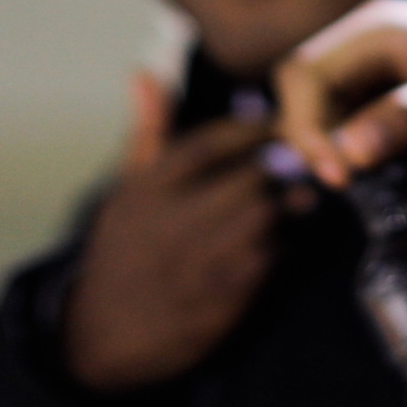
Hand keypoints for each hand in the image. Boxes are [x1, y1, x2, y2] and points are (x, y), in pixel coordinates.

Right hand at [64, 72, 291, 389]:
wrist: (103, 336)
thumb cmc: (123, 247)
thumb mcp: (126, 189)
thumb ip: (146, 130)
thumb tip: (143, 70)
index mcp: (147, 188)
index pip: (214, 141)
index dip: (254, 128)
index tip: (276, 125)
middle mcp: (171, 222)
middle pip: (249, 177)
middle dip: (281, 164)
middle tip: (304, 156)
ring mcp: (197, 264)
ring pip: (264, 217)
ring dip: (289, 202)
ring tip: (300, 194)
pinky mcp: (220, 301)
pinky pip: (268, 260)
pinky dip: (284, 243)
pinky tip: (285, 235)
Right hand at [274, 0, 406, 187]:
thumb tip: (351, 152)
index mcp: (370, 31)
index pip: (302, 73)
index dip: (306, 123)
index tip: (339, 171)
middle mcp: (358, 49)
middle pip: (299, 93)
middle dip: (312, 138)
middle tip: (347, 180)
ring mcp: (365, 75)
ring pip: (317, 114)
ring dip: (329, 148)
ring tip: (367, 177)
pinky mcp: (376, 102)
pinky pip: (342, 128)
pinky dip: (350, 153)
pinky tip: (377, 170)